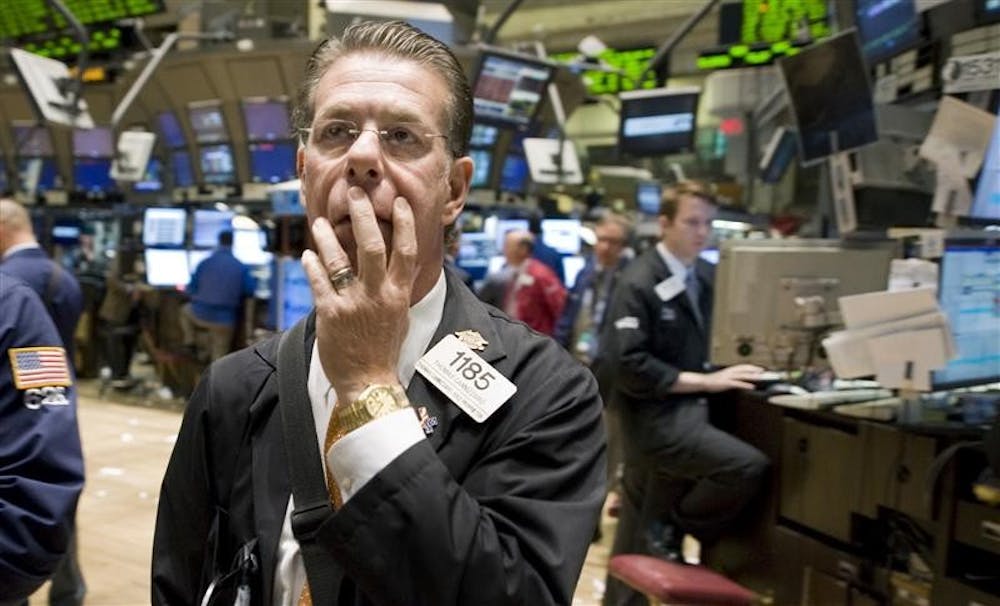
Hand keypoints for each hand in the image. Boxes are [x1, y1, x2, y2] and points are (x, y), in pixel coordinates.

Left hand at [301, 186, 417, 402]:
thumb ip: (398, 289)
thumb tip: (401, 266)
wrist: (368, 382)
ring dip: (328, 238)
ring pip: (339, 260)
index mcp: (399, 294)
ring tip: (320, 223)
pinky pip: (319, 281)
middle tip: (354, 194)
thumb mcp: (400, 317)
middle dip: (363, 215)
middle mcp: (378, 294)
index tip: (398, 201)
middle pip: (372, 245)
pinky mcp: (330, 313)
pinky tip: (307, 256)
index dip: (403, 223)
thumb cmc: (384, 350)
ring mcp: (353, 303)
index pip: (405, 250)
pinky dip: (312, 266)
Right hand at [698, 364, 764, 392]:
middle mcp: (730, 371)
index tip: (759, 369)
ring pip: (743, 375)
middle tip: (763, 372)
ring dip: (752, 376)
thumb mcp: (724, 377)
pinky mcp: (726, 383)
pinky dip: (746, 385)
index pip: (743, 366)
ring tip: (760, 378)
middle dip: (754, 370)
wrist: (703, 382)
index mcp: (730, 369)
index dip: (752, 367)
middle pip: (745, 369)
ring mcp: (728, 377)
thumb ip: (731, 377)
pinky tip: (751, 387)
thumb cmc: (713, 380)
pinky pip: (738, 383)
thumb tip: (739, 378)